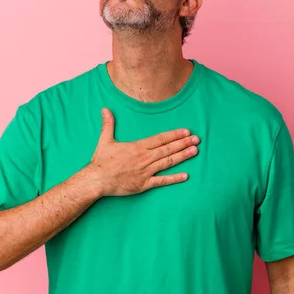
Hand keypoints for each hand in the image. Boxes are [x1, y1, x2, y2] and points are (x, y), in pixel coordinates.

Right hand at [84, 108, 199, 196]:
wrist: (97, 180)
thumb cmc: (101, 161)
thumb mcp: (104, 140)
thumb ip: (108, 124)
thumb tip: (105, 109)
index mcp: (137, 147)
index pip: (160, 139)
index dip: (174, 135)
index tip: (186, 131)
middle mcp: (144, 158)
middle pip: (168, 149)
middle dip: (183, 143)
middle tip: (197, 139)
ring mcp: (145, 172)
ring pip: (168, 162)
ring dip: (182, 156)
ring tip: (195, 151)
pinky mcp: (144, 184)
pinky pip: (162, 181)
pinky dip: (174, 178)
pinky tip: (185, 176)